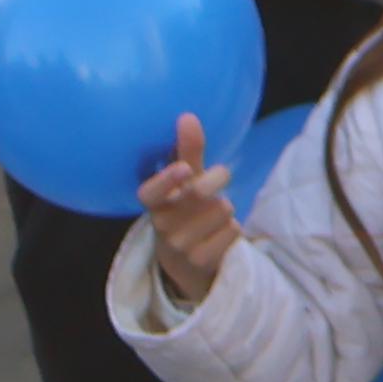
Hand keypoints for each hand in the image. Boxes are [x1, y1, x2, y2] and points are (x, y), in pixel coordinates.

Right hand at [140, 112, 242, 299]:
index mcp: (154, 204)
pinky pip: (233, 231)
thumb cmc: (186, 212)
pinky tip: (218, 235)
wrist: (188, 264)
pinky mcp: (201, 262)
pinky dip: (233, 229)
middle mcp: (162, 225)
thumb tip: (187, 116)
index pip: (149, 193)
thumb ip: (187, 152)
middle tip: (221, 174)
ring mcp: (180, 246)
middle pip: (199, 193)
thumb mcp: (185, 183)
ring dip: (225, 209)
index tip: (184, 168)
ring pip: (222, 210)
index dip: (166, 181)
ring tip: (212, 217)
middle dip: (216, 179)